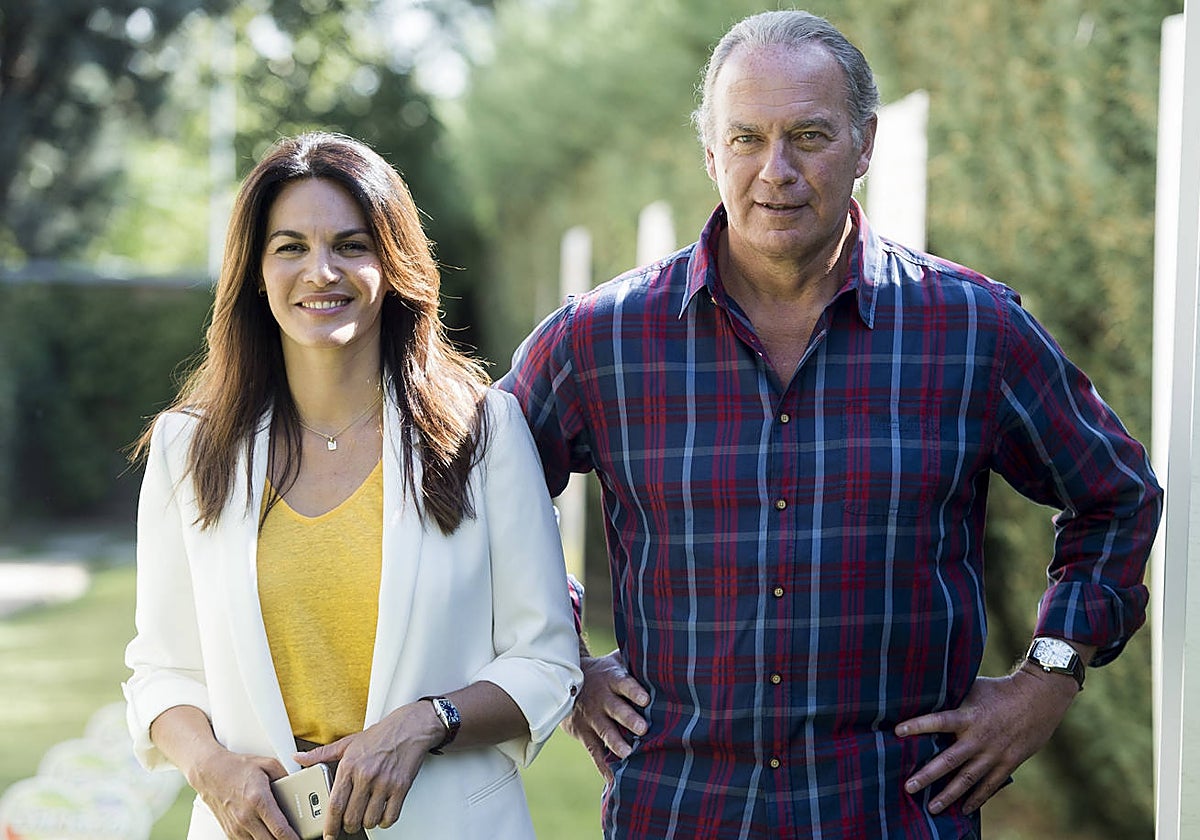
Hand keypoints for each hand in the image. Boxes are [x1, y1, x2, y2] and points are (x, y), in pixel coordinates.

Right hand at [187, 748, 295, 839]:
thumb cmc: (236, 767)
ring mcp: (236, 826)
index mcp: (258, 799)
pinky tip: (264, 832)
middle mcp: (246, 816)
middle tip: (292, 835)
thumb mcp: (267, 764)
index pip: (279, 829)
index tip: (300, 838)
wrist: (209, 772)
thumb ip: (286, 776)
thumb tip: (298, 788)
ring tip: (278, 832)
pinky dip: (258, 839)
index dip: (293, 838)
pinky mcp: (229, 831)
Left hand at [295, 703, 440, 837]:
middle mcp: (366, 775)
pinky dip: (384, 821)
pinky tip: (382, 814)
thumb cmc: (380, 736)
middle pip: (351, 817)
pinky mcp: (401, 787)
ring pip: (370, 820)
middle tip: (349, 823)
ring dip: (366, 823)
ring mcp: (385, 782)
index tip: (328, 834)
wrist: (410, 728)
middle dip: (348, 826)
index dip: (329, 825)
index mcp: (350, 766)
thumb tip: (298, 758)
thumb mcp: (347, 743)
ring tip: (365, 815)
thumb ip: (321, 754)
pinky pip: (390, 816)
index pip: (335, 804)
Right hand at [560, 649, 648, 780]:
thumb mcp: (616, 660)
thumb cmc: (604, 671)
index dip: (634, 691)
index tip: (645, 699)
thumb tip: (664, 652)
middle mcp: (602, 699)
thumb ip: (636, 659)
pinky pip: (594, 752)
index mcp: (612, 679)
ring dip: (616, 743)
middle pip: (616, 709)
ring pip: (604, 732)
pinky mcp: (585, 734)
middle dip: (629, 719)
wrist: (566, 681)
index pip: (624, 684)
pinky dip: (603, 766)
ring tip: (628, 754)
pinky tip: (614, 779)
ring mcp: (593, 718)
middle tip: (643, 729)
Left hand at [895, 666, 1078, 814]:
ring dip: (949, 795)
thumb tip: (927, 696)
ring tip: (932, 808)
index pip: (937, 721)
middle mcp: (979, 738)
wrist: (1039, 699)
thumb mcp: (973, 688)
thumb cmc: (1000, 690)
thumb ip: (953, 698)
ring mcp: (994, 754)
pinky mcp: (1008, 763)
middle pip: (949, 760)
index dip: (917, 726)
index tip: (897, 732)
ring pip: (968, 779)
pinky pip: (990, 785)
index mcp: (968, 716)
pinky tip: (965, 809)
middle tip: (909, 787)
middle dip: (927, 775)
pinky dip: (977, 798)